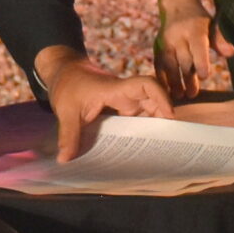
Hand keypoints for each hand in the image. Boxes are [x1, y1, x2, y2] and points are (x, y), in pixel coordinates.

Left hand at [45, 53, 173, 160]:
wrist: (64, 73)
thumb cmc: (67, 85)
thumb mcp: (66, 110)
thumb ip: (68, 134)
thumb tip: (64, 159)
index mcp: (116, 90)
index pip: (146, 85)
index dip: (162, 97)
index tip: (169, 116)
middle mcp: (125, 95)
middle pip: (154, 101)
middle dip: (164, 118)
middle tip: (169, 141)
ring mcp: (124, 102)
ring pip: (147, 111)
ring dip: (154, 126)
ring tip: (158, 148)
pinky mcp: (120, 109)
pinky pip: (135, 118)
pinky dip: (140, 129)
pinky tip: (139, 147)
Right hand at [152, 10, 233, 101]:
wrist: (177, 5)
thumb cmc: (199, 20)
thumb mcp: (212, 25)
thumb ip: (220, 41)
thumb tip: (231, 53)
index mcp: (194, 29)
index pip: (198, 46)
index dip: (200, 61)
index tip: (204, 76)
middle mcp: (178, 35)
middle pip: (183, 59)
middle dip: (188, 78)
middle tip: (193, 94)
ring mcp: (165, 41)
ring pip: (169, 63)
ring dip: (173, 81)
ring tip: (179, 96)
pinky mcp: (157, 46)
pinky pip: (158, 64)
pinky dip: (162, 77)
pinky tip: (166, 90)